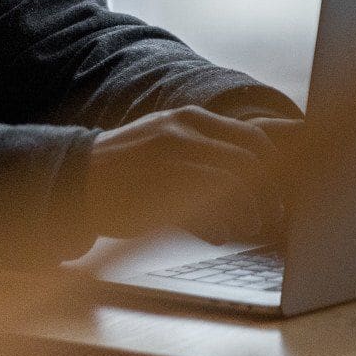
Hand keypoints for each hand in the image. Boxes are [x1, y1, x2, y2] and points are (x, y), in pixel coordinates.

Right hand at [83, 107, 291, 246]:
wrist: (76, 175)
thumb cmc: (130, 164)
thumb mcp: (168, 138)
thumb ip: (206, 146)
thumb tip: (256, 171)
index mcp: (190, 118)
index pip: (252, 137)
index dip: (275, 167)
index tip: (279, 189)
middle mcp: (182, 133)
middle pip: (249, 163)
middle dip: (267, 194)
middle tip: (270, 216)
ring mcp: (168, 161)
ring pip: (231, 186)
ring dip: (247, 213)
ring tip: (245, 228)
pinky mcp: (156, 192)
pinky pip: (203, 212)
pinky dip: (219, 228)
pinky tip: (218, 237)